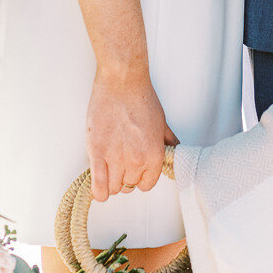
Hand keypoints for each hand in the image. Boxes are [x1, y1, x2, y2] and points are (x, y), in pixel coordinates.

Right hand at [86, 69, 178, 201]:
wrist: (122, 82)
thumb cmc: (141, 98)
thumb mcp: (162, 123)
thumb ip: (169, 142)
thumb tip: (175, 150)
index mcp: (154, 155)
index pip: (146, 185)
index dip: (139, 178)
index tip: (134, 171)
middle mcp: (136, 161)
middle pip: (128, 186)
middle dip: (124, 177)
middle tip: (120, 163)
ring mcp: (116, 158)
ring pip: (113, 188)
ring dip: (111, 180)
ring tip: (109, 166)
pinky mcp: (97, 153)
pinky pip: (99, 186)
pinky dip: (99, 190)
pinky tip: (99, 186)